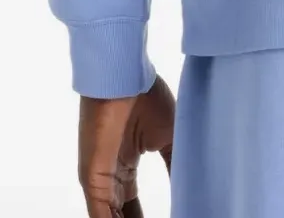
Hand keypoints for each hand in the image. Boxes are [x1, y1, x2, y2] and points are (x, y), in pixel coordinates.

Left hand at [78, 74, 175, 217]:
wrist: (126, 79)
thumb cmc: (145, 99)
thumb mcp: (169, 136)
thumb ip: (175, 163)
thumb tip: (191, 186)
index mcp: (125, 166)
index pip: (131, 206)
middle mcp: (110, 176)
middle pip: (120, 215)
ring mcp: (99, 179)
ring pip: (109, 217)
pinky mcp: (92, 178)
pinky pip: (100, 213)